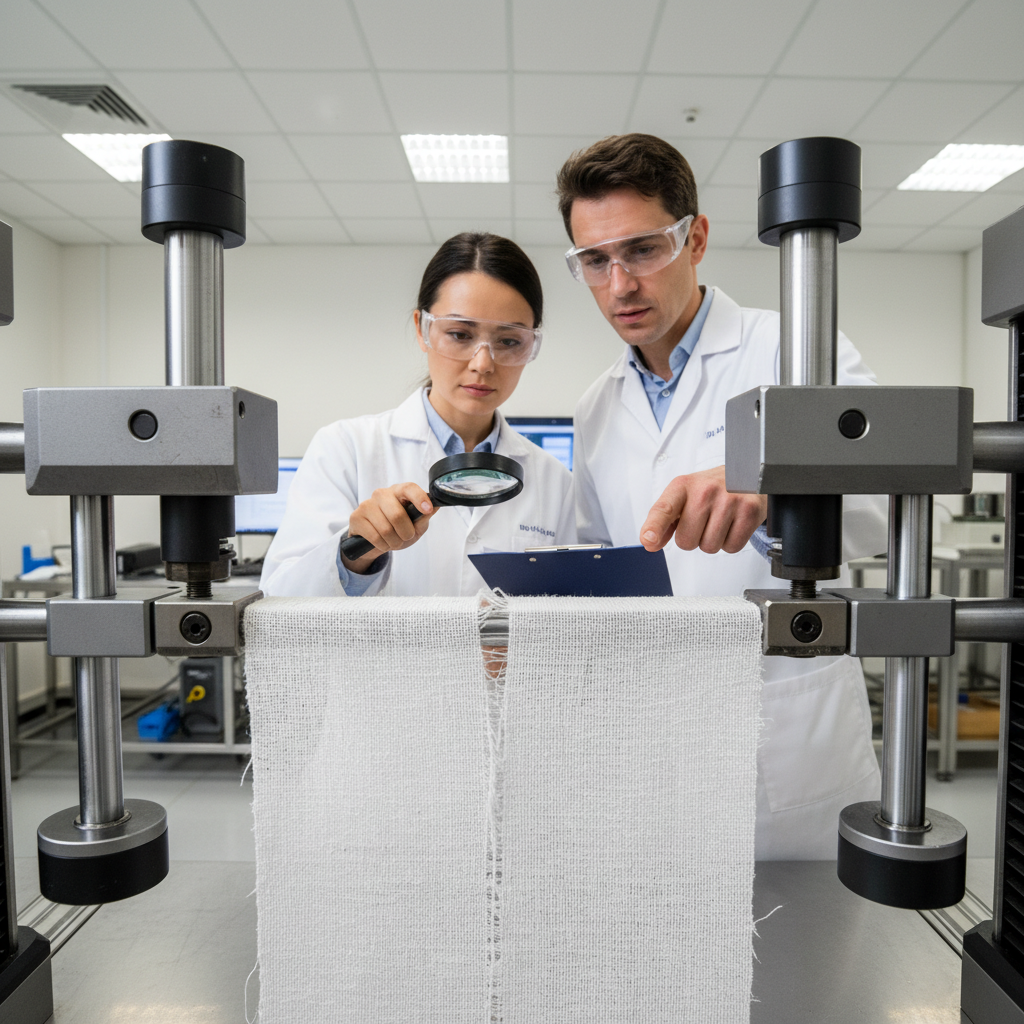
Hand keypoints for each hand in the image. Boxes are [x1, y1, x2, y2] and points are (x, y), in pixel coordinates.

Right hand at [343, 482, 436, 573]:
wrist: (374, 542)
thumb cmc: (398, 530)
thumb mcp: (415, 525)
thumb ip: (424, 516)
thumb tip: (436, 505)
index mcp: (399, 491)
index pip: (409, 488)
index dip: (419, 498)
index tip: (428, 509)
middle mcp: (382, 494)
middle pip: (397, 515)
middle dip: (406, 533)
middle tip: (406, 536)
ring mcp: (367, 504)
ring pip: (386, 529)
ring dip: (394, 542)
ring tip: (393, 540)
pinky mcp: (356, 517)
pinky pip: (375, 537)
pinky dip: (383, 545)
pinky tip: (382, 543)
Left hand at [640, 465, 766, 554]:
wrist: (746, 474)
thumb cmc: (710, 490)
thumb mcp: (682, 497)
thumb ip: (663, 520)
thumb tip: (650, 542)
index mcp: (683, 485)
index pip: (664, 509)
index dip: (655, 526)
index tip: (648, 539)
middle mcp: (705, 491)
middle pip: (686, 541)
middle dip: (693, 538)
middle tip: (703, 521)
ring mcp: (729, 500)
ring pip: (709, 547)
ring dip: (712, 541)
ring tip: (718, 521)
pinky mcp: (749, 511)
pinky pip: (731, 547)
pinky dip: (730, 542)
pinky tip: (732, 524)